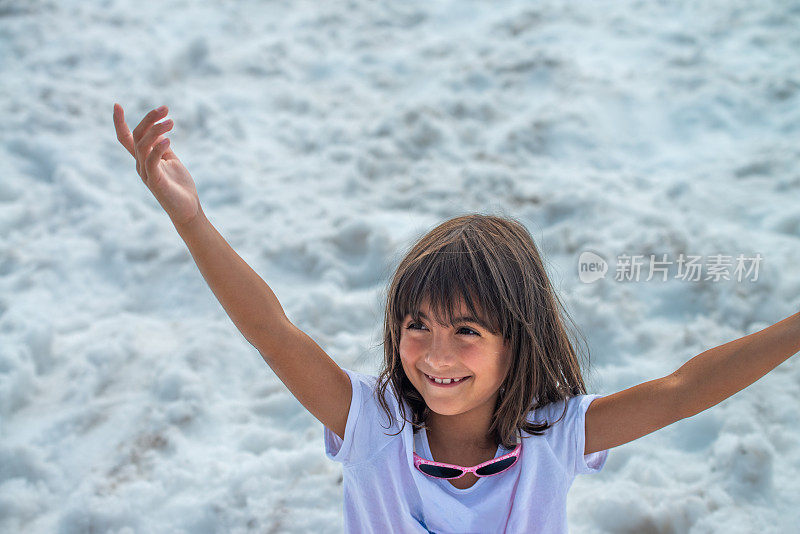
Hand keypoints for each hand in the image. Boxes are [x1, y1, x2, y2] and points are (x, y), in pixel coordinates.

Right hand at [113, 103, 201, 225]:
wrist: (187, 209)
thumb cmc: (179, 186)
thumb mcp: (170, 161)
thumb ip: (162, 147)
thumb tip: (159, 132)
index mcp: (143, 159)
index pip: (125, 139)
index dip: (119, 123)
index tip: (116, 105)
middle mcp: (140, 165)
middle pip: (136, 136)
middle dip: (149, 119)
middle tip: (165, 108)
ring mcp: (146, 173)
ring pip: (143, 145)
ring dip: (156, 130)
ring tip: (171, 121)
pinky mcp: (155, 181)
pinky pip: (152, 161)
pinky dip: (158, 148)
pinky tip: (169, 139)